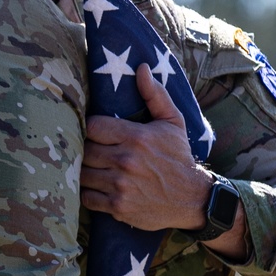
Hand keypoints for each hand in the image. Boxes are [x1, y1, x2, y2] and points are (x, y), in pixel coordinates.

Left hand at [81, 63, 212, 230]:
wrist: (193, 199)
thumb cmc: (178, 157)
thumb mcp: (172, 122)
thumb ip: (155, 95)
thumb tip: (141, 68)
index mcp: (136, 137)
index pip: (92, 126)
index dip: (88, 127)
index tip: (93, 131)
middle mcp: (125, 160)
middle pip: (84, 150)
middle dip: (83, 148)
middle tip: (88, 148)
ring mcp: (120, 185)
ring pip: (82, 173)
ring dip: (82, 170)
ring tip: (88, 166)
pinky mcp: (118, 207)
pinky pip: (87, 197)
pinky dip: (86, 192)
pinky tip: (94, 185)